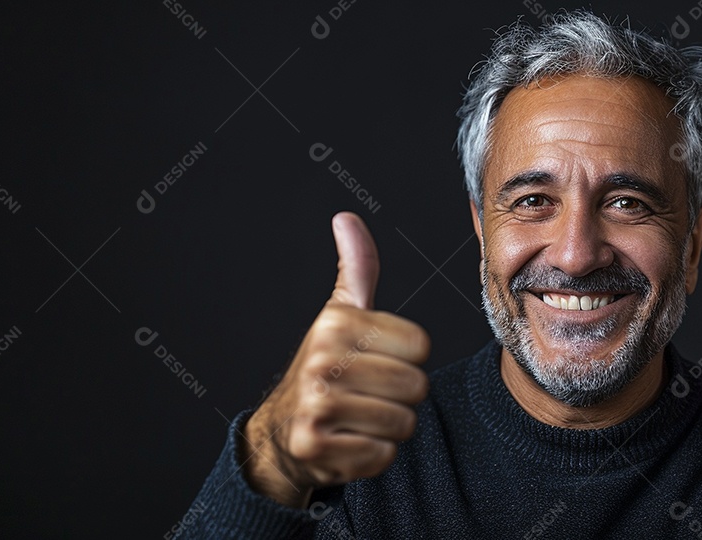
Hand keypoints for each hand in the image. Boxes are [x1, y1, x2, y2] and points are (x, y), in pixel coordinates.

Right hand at [243, 212, 429, 507]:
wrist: (280, 433)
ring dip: (390, 427)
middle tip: (370, 394)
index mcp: (337, 324)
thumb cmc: (324, 367)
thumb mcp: (338, 314)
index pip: (421, 345)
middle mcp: (323, 362)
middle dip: (401, 396)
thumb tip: (347, 217)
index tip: (378, 360)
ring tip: (361, 417)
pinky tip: (350, 441)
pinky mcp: (315, 447)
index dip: (408, 358)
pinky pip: (383, 455)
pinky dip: (374, 455)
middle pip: (416, 386)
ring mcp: (316, 406)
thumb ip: (357, 268)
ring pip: (403, 423)